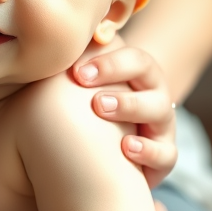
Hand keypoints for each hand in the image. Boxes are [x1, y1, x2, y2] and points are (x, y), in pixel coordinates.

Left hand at [74, 46, 176, 187]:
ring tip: (100, 108)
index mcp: (139, 74)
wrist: (113, 155)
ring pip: (160, 110)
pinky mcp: (164, 156)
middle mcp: (154, 95)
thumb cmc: (95, 113)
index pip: (133, 57)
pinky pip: (166, 154)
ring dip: (130, 105)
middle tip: (82, 81)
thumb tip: (45, 54)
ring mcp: (162, 126)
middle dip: (116, 72)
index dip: (108, 62)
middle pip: (150, 73)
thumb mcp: (87, 91)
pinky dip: (148, 151)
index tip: (76, 71)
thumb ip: (74, 70)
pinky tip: (126, 148)